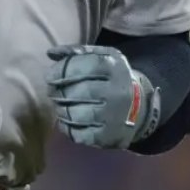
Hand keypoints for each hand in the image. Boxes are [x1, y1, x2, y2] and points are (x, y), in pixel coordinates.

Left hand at [46, 44, 160, 149]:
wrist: (140, 108)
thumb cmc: (112, 78)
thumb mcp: (102, 58)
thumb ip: (76, 52)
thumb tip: (51, 53)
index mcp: (114, 68)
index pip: (83, 66)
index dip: (61, 71)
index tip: (49, 76)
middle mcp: (117, 92)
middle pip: (77, 92)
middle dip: (58, 92)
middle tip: (52, 92)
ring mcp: (114, 117)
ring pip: (76, 115)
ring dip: (61, 110)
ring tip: (59, 105)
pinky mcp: (108, 137)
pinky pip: (78, 134)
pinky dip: (66, 127)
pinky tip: (67, 120)